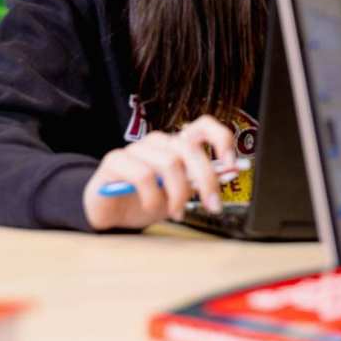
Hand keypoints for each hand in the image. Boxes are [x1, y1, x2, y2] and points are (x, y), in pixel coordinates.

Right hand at [82, 114, 236, 230]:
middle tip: (212, 205)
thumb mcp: (177, 194)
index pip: (204, 126)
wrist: (109, 213)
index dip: (221, 139)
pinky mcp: (115, 160)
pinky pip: (143, 175)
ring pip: (169, 163)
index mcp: (176, 145)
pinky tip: (150, 207)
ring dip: (178, 193)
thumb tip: (228, 173)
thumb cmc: (145, 200)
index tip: (231, 162)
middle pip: (189, 149)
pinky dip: (152, 197)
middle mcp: (158, 141)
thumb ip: (198, 183)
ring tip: (176, 212)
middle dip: (206, 179)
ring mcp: (136, 149)